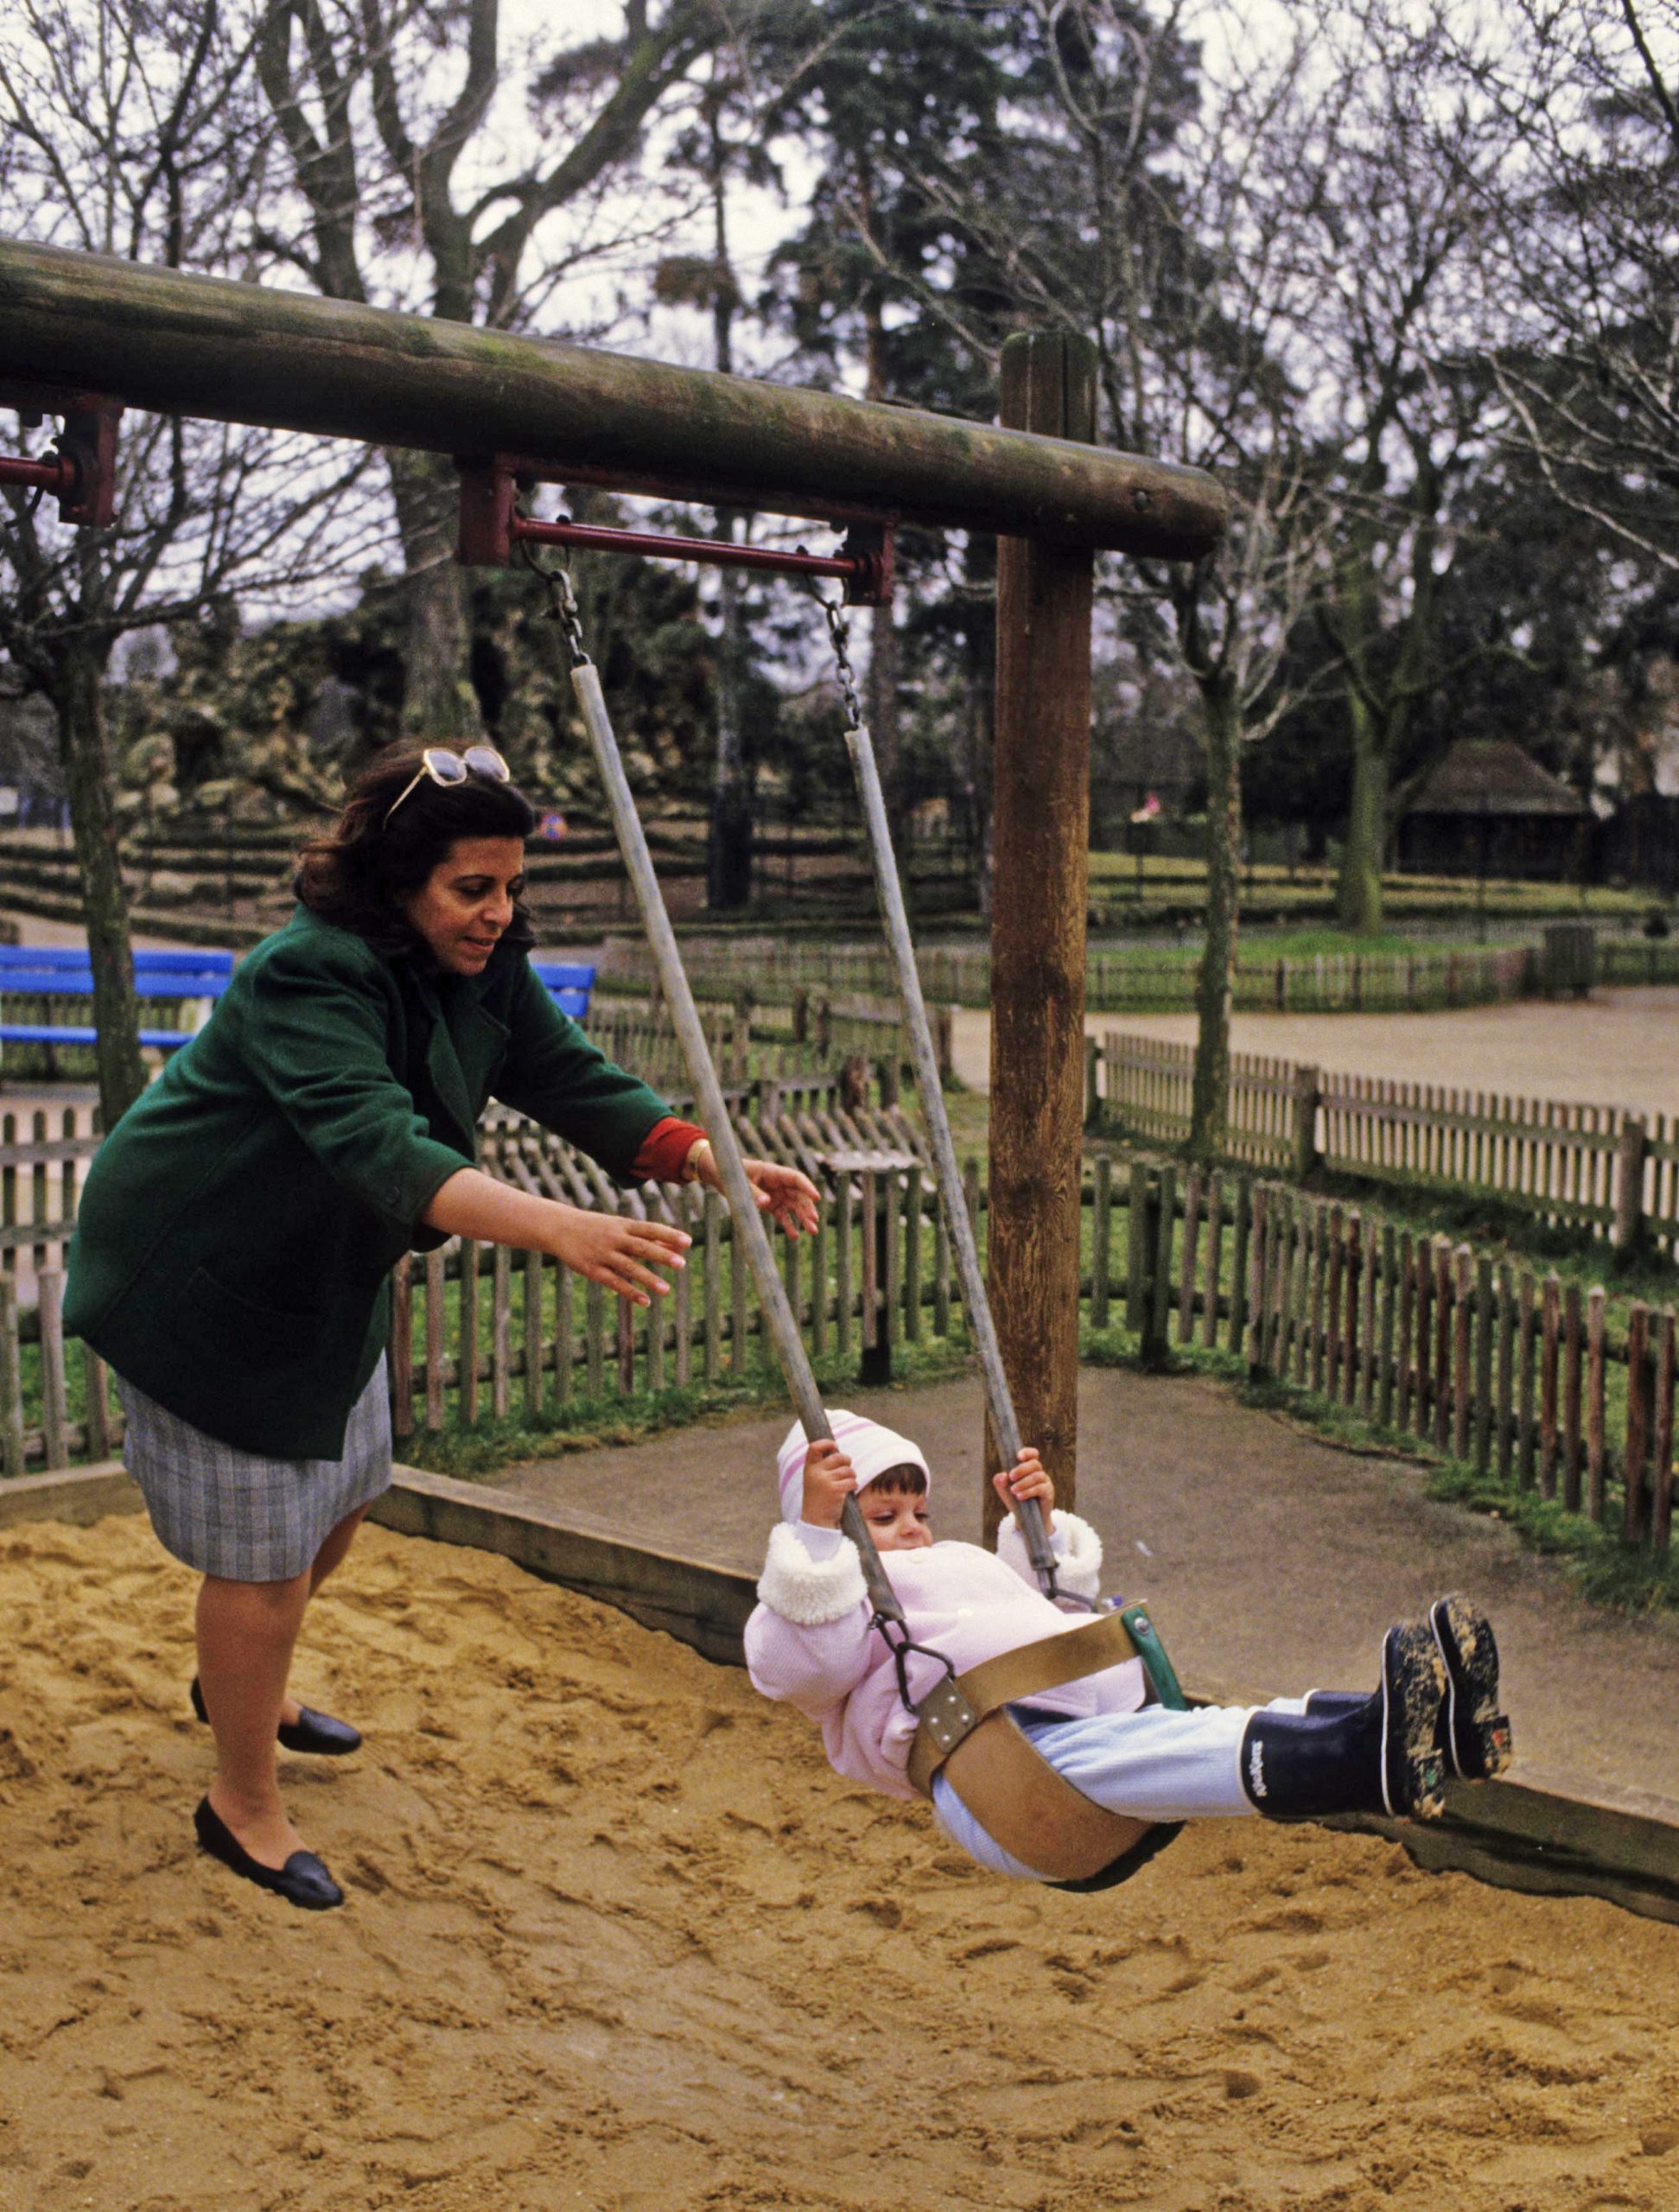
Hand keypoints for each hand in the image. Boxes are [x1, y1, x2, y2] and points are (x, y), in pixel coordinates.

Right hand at [543, 1202, 688, 1307]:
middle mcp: (615, 1238)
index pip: (650, 1229)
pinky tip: (646, 1301)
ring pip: (629, 1267)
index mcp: (624, 1225)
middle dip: (662, 1255)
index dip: (669, 1235)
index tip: (687, 1241)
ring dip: (648, 1279)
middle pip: (641, 1247)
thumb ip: (649, 1237)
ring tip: (666, 1290)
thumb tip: (678, 1246)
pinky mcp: (592, 1270)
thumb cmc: (598, 1228)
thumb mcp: (621, 1227)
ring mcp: (603, 1254)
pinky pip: (614, 1282)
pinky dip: (630, 1292)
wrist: (560, 1227)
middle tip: (682, 1264)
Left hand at [694, 1144, 820, 1236]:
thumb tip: (766, 1203)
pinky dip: (788, 1225)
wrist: (719, 1174)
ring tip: (812, 1231)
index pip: (796, 1179)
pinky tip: (794, 1236)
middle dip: (807, 1208)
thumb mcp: (739, 1182)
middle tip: (814, 1222)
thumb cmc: (730, 1174)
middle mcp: (778, 1184)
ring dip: (803, 1218)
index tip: (817, 1198)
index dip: (807, 1187)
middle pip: (798, 1195)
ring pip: (794, 1207)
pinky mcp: (770, 1205)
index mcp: (773, 1172)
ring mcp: (775, 1195)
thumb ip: (753, 1192)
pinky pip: (782, 1215)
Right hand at [801, 1439, 857, 1527]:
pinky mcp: (836, 1490)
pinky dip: (853, 1485)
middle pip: (838, 1457)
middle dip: (847, 1461)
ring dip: (852, 1476)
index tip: (835, 1446)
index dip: (826, 1443)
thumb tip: (837, 1450)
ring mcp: (825, 1481)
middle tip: (847, 1469)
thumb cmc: (818, 1499)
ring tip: (847, 1483)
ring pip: (848, 1470)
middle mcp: (816, 1473)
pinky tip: (850, 1490)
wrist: (816, 1521)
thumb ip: (821, 1467)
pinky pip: (852, 1481)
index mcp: (809, 1469)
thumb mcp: (813, 1480)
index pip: (814, 1447)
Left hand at [991, 1446, 1053, 1515]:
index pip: (1033, 1454)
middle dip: (1022, 1469)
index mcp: (1029, 1468)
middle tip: (1011, 1476)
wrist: (1026, 1519)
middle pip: (1035, 1464)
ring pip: (1037, 1476)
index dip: (1027, 1452)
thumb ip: (1000, 1481)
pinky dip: (1029, 1491)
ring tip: (1013, 1491)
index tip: (1018, 1457)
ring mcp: (1045, 1482)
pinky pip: (1041, 1488)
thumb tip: (1002, 1476)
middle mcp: (1039, 1473)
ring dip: (1023, 1482)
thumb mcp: (1004, 1490)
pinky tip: (1020, 1496)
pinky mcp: (1048, 1493)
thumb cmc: (1015, 1500)